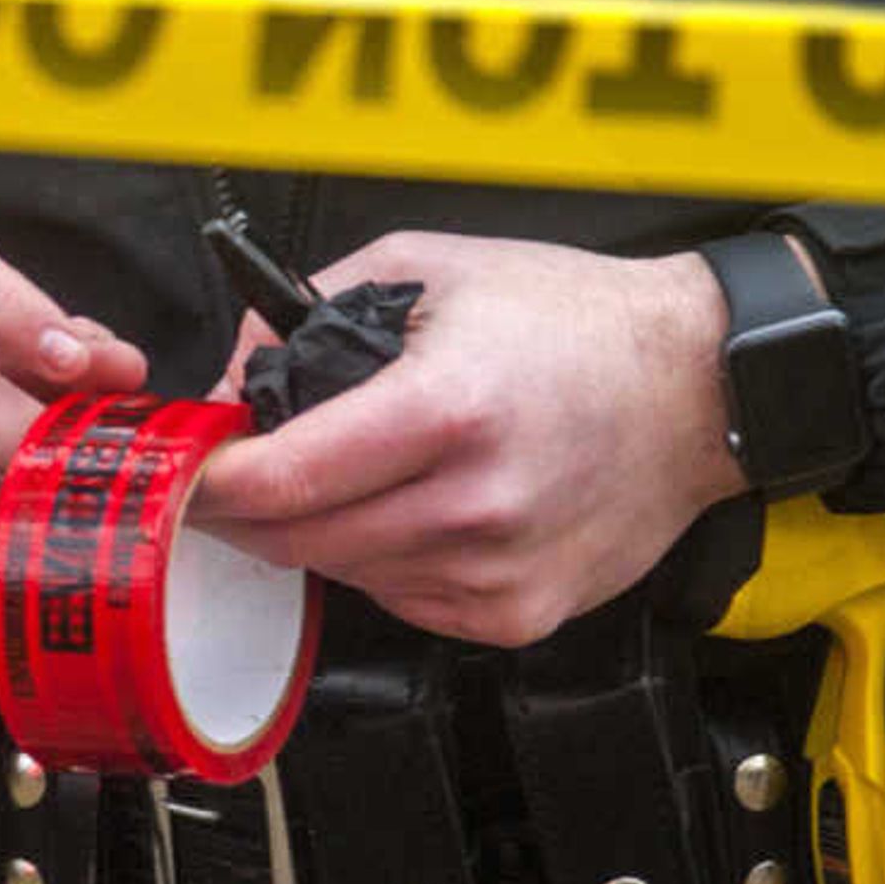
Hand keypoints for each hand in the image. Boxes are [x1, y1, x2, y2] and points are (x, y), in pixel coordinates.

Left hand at [194, 233, 744, 649]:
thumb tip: (237, 368)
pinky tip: (416, 511)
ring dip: (321, 532)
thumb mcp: (432, 268)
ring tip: (350, 476)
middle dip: (247, 511)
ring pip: (346, 575)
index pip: (286, 477)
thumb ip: (314, 305)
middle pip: (300, 539)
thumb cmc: (576, 323)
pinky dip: (384, 563)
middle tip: (233, 477)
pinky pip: (404, 603)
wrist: (699, 389)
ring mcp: (499, 570)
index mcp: (448, 410)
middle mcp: (474, 503)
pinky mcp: (519, 615)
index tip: (185, 469)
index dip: (213, 481)